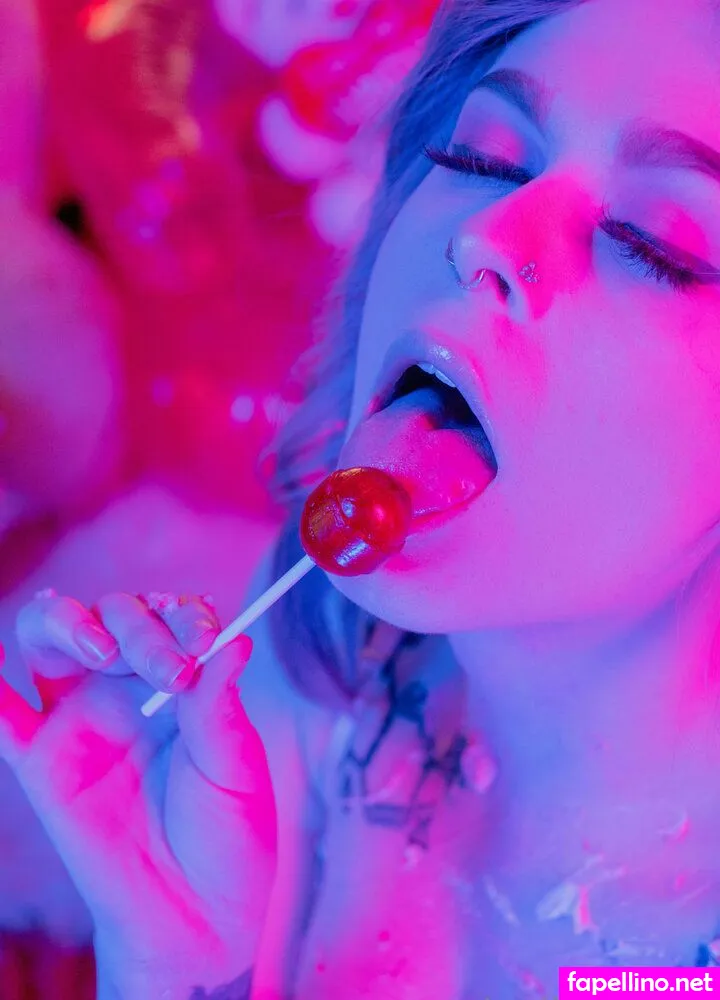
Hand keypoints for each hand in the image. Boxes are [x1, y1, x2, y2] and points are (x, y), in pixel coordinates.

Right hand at [0, 592, 275, 984]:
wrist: (196, 911)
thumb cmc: (226, 831)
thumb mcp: (235, 764)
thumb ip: (220, 703)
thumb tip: (234, 640)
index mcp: (180, 675)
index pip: (170, 615)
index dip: (186, 616)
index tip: (207, 640)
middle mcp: (126, 684)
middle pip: (111, 614)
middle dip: (139, 627)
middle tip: (170, 671)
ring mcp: (80, 716)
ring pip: (49, 637)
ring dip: (67, 623)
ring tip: (98, 649)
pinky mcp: (42, 762)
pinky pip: (4, 717)